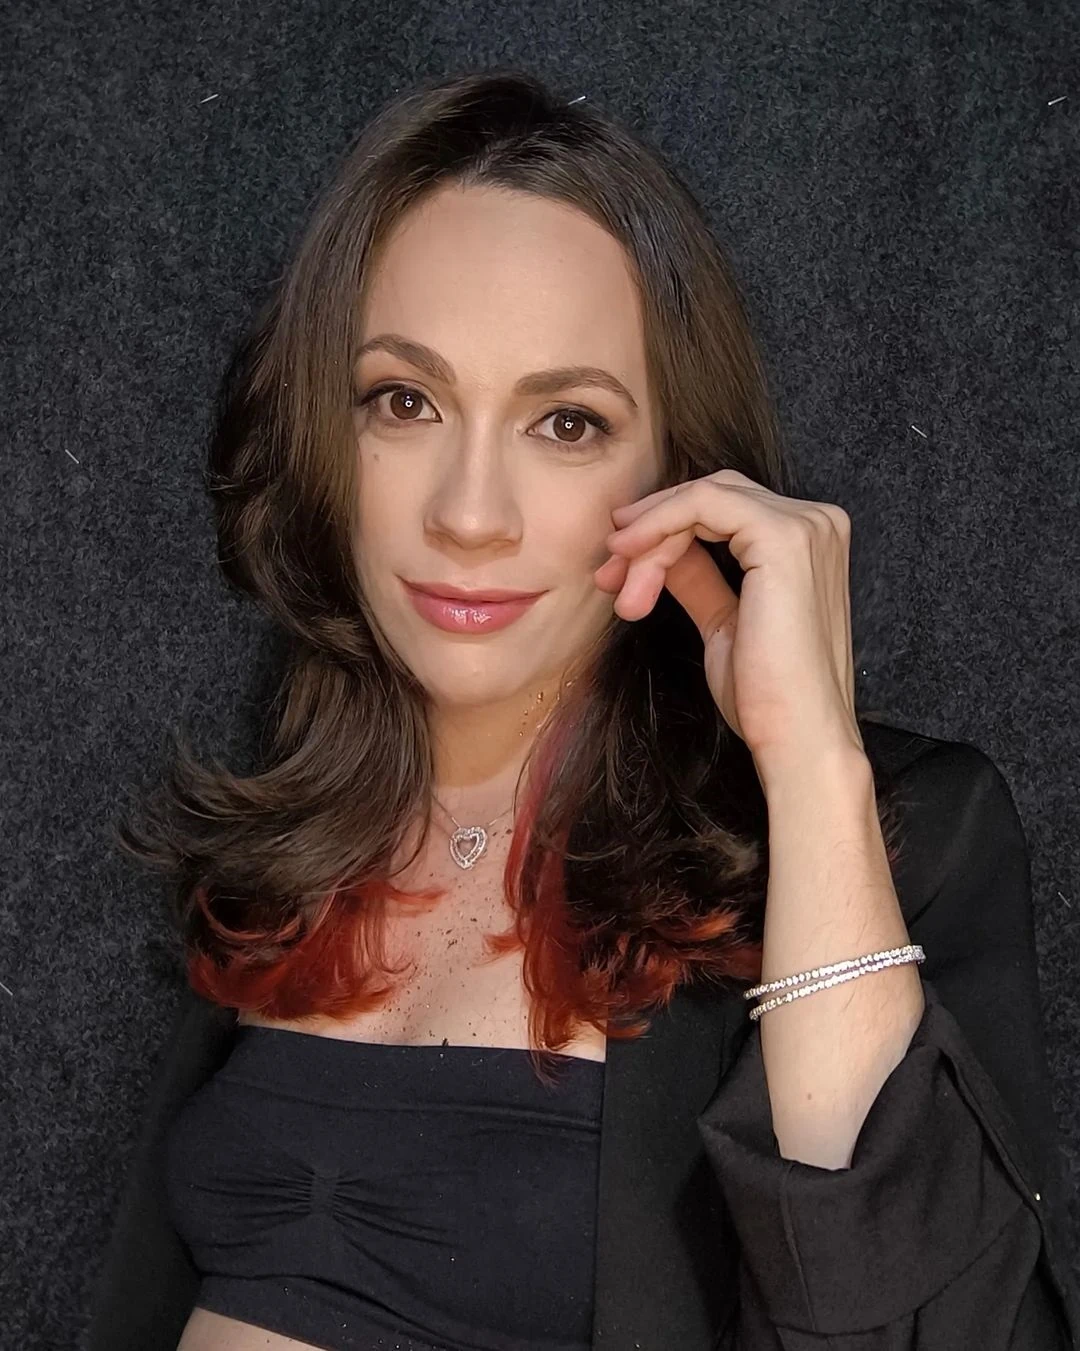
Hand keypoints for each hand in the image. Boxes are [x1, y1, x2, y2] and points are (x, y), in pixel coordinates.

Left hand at [594, 469, 865, 772]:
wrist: (795, 739)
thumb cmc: (767, 696)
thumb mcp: (723, 623)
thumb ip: (699, 577)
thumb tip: (659, 552)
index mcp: (810, 541)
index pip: (724, 509)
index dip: (663, 530)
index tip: (618, 570)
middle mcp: (817, 522)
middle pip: (711, 498)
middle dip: (650, 532)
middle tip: (608, 575)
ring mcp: (805, 525)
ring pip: (702, 500)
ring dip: (649, 540)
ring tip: (619, 589)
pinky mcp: (783, 537)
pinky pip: (703, 505)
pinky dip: (659, 527)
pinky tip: (630, 559)